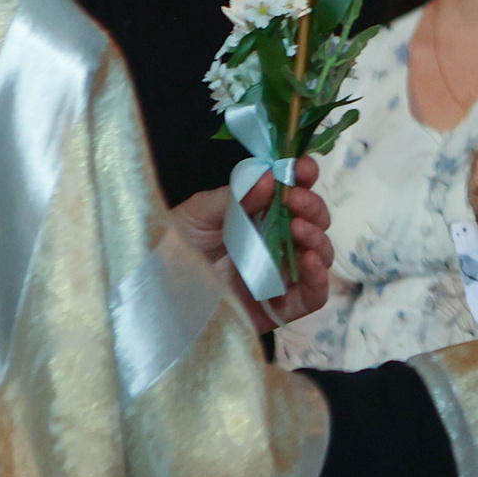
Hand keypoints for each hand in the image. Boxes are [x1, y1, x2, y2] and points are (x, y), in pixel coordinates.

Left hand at [170, 156, 332, 331]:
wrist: (156, 294)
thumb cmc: (173, 249)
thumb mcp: (198, 213)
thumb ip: (236, 196)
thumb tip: (271, 177)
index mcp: (259, 216)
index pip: (294, 193)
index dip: (304, 178)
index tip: (303, 168)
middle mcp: (275, 243)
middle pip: (314, 222)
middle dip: (312, 206)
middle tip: (295, 200)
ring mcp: (280, 276)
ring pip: (320, 255)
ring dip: (317, 237)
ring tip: (297, 229)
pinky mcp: (280, 309)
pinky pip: (314, 296)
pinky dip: (321, 278)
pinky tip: (309, 261)